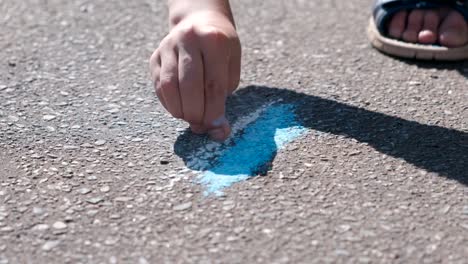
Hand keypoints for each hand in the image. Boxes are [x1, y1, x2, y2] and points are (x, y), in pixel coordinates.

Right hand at [150, 11, 240, 140]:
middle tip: (201, 125)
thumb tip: (217, 131)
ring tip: (191, 119)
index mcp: (213, 40)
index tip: (216, 127)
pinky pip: (159, 86)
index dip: (214, 110)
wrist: (199, 23)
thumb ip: (224, 97)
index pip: (213, 84)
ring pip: (169, 86)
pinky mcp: (155, 57)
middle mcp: (188, 40)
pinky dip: (169, 104)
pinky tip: (180, 110)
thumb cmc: (220, 51)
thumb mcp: (231, 67)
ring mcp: (168, 47)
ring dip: (180, 110)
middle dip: (196, 113)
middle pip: (189, 86)